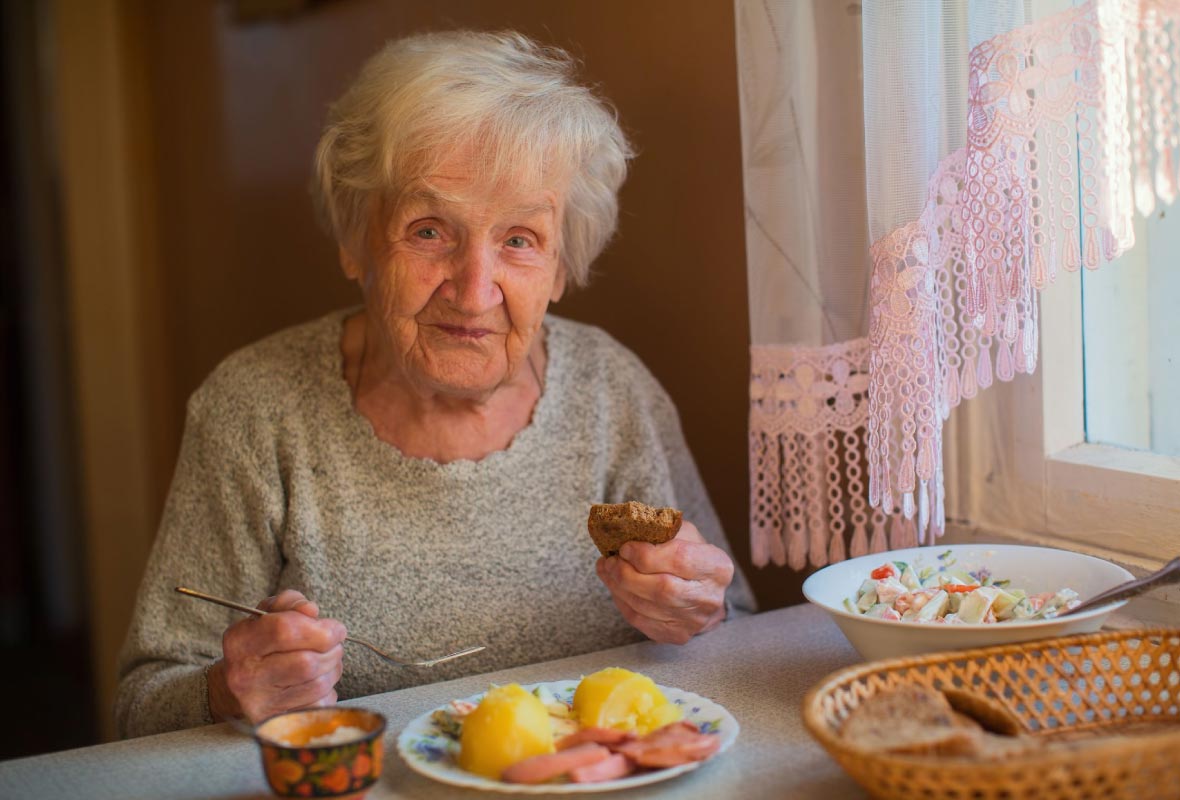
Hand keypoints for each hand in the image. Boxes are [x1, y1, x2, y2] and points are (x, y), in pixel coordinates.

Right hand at [208, 589, 346, 723]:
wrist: (237, 686)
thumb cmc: (260, 643)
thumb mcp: (267, 614)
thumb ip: (290, 603)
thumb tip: (311, 610)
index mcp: (240, 642)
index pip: (286, 630)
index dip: (320, 628)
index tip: (336, 628)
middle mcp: (245, 676)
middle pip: (307, 663)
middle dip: (332, 650)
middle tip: (334, 643)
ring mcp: (260, 703)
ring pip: (317, 684)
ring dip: (333, 669)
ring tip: (327, 660)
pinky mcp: (276, 721)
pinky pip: (319, 705)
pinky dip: (328, 690)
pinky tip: (318, 681)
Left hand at [595, 520, 733, 644]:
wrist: (702, 590)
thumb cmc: (690, 555)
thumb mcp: (683, 535)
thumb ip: (661, 531)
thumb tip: (626, 530)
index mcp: (717, 567)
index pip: (680, 560)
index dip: (647, 554)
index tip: (625, 547)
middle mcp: (710, 598)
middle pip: (662, 589)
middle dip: (628, 573)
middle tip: (611, 560)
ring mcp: (694, 621)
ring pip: (646, 607)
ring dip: (618, 586)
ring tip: (607, 569)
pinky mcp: (676, 635)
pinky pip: (640, 620)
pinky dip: (621, 601)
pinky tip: (614, 585)